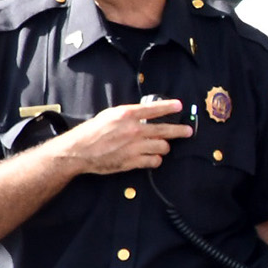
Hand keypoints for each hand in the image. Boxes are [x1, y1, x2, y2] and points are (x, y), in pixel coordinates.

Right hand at [55, 100, 196, 174]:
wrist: (79, 151)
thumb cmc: (92, 131)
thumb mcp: (109, 115)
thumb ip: (129, 114)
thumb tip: (146, 114)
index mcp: (127, 115)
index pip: (155, 109)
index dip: (169, 107)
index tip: (180, 107)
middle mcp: (134, 130)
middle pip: (165, 130)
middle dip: (180, 131)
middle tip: (188, 131)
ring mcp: (134, 147)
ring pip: (162, 147)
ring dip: (164, 147)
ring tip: (162, 145)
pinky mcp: (133, 161)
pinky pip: (154, 161)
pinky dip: (156, 159)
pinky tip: (153, 157)